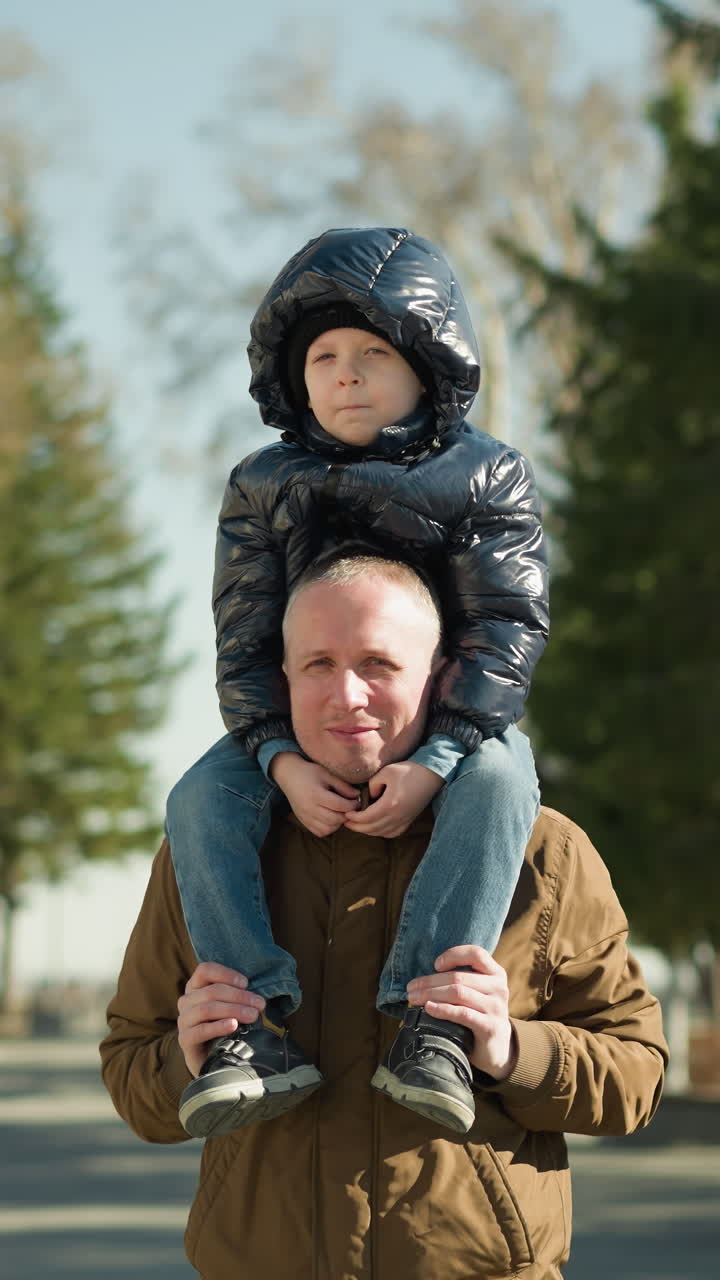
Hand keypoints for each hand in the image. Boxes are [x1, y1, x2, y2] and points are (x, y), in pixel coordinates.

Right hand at [177, 961, 265, 1077]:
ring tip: (252, 1015)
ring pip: (207, 1009)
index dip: (226, 974)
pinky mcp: (185, 1039)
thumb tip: (257, 994)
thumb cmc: (224, 1027)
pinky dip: (219, 1026)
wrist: (212, 1060)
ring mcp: (184, 1020)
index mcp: (196, 987)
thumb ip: (237, 996)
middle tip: (259, 1004)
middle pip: (211, 991)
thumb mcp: (230, 1007)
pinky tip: (234, 1026)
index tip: (246, 983)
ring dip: (233, 1010)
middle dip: (239, 996)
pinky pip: (200, 1030)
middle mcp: (186, 1001)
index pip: (205, 970)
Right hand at [271, 753, 358, 836]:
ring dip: (338, 823)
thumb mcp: (327, 774)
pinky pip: (320, 832)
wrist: (289, 776)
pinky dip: (329, 828)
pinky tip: (331, 818)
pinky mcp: (303, 821)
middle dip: (346, 815)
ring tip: (340, 813)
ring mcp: (305, 816)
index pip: (340, 805)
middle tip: (350, 808)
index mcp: (316, 794)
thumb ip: (343, 786)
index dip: (352, 805)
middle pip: (334, 819)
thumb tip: (357, 796)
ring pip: (328, 829)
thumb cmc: (310, 772)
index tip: (357, 801)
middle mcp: (310, 808)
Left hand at [343, 761, 442, 836]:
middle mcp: (397, 816)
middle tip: (346, 821)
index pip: (366, 818)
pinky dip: (381, 832)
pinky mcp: (409, 821)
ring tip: (358, 824)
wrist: (432, 775)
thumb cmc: (409, 770)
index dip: (353, 818)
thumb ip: (372, 785)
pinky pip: (392, 833)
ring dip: (368, 831)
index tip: (346, 813)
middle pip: (372, 829)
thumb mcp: (386, 772)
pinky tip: (375, 826)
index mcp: (390, 804)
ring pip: (381, 833)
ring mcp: (404, 820)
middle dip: (357, 827)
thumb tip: (368, 797)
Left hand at [406, 945, 516, 1080]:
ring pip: (458, 993)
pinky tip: (428, 1008)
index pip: (476, 953)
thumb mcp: (476, 992)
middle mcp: (499, 988)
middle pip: (459, 977)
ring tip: (414, 998)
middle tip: (410, 988)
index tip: (435, 964)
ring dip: (431, 994)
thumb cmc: (478, 1013)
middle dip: (430, 981)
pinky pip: (463, 1013)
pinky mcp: (491, 1027)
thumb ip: (461, 980)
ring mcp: (496, 1008)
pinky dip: (442, 1009)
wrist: (496, 1047)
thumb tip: (423, 977)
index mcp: (496, 973)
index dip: (454, 955)